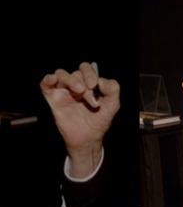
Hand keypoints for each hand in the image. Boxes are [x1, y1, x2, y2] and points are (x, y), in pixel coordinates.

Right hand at [39, 62, 118, 177]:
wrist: (89, 137)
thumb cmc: (99, 119)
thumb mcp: (113, 104)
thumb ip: (113, 89)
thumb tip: (101, 80)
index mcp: (88, 83)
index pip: (86, 68)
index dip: (90, 73)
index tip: (95, 86)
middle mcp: (75, 85)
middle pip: (76, 73)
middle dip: (84, 83)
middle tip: (91, 99)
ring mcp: (63, 91)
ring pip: (61, 74)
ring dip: (70, 80)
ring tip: (79, 91)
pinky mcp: (53, 99)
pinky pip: (45, 84)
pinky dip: (48, 79)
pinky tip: (53, 79)